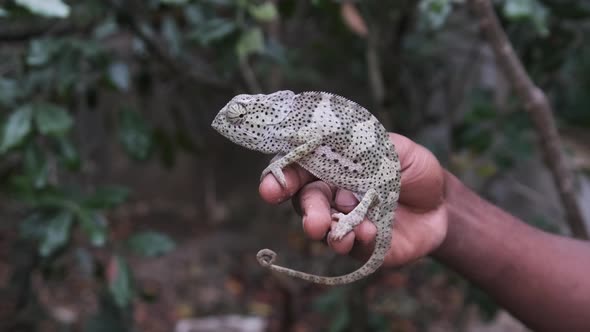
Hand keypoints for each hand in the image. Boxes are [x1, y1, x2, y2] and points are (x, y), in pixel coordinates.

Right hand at [258, 133, 446, 267]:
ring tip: (341, 236)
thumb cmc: (414, 170)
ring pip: (326, 230)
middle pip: (307, 204)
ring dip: (330, 233)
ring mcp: (346, 224)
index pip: (299, 171)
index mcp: (332, 169)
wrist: (443, 204)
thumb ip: (365, 143)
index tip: (271, 189)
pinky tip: (368, 233)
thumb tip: (332, 138)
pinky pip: (353, 248)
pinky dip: (356, 241)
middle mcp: (332, 197)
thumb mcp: (396, 147)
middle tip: (313, 222)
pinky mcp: (364, 248)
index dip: (281, 178)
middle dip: (308, 212)